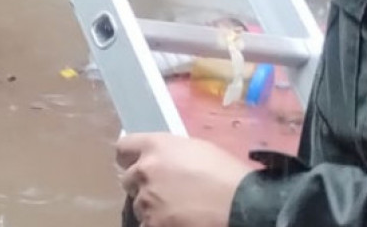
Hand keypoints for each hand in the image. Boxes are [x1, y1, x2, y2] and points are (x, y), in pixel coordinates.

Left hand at [115, 133, 253, 226]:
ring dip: (152, 207)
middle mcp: (144, 171)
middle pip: (128, 179)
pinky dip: (157, 224)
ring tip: (177, 211)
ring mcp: (146, 200)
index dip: (130, 158)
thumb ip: (171, 154)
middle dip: (143, 185)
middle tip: (165, 193)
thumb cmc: (228, 175)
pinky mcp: (152, 224)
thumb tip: (164, 163)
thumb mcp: (198, 150)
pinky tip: (177, 222)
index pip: (123, 148)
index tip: (137, 164)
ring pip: (138, 205)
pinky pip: (146, 224)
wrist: (243, 206)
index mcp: (155, 146)